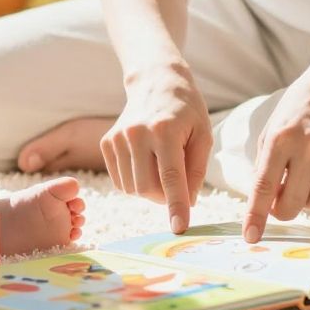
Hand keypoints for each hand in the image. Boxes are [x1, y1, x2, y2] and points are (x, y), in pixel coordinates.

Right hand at [101, 62, 211, 234]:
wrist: (155, 82)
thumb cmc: (186, 110)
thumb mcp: (203, 135)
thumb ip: (196, 170)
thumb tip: (188, 203)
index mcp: (165, 130)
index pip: (170, 176)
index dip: (176, 205)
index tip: (180, 227)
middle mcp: (137, 134)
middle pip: (147, 188)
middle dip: (165, 198)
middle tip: (178, 188)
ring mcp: (117, 138)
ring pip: (132, 188)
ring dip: (150, 190)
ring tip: (162, 169)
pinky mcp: (106, 142)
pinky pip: (120, 181)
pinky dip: (135, 182)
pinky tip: (145, 164)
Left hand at [242, 52, 309, 242]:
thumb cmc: (298, 109)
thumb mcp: (272, 128)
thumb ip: (266, 164)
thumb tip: (265, 203)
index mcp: (279, 138)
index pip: (264, 186)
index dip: (256, 215)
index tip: (250, 237)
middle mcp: (307, 146)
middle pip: (293, 203)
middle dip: (284, 211)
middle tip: (281, 202)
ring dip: (307, 199)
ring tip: (305, 177)